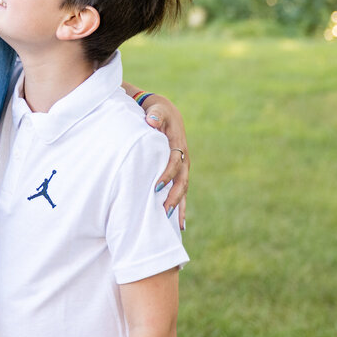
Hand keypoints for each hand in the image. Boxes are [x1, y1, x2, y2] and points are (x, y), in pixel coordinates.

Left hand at [142, 94, 188, 230]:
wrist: (165, 113)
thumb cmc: (158, 113)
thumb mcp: (157, 110)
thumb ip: (156, 115)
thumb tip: (152, 120)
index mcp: (178, 146)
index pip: (174, 163)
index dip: (167, 175)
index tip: (156, 187)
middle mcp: (183, 159)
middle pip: (182, 182)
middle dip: (174, 197)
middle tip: (164, 211)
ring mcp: (182, 167)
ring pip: (183, 190)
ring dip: (179, 206)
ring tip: (176, 225)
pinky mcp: (178, 173)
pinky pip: (181, 191)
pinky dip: (180, 206)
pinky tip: (178, 223)